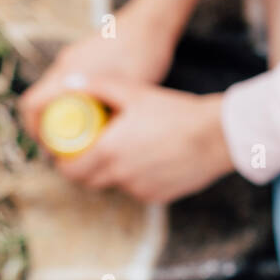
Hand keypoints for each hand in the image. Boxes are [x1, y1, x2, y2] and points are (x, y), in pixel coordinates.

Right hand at [19, 0, 204, 140]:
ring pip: (54, 93)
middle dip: (48, 129)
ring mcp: (72, 58)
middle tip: (67, 150)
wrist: (152, 21)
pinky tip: (95, 111)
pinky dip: (72, 100)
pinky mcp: (82, 55)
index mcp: (68, 74)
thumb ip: (109, 119)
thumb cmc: (143, 57)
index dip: (34, 131)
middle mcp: (64, 64)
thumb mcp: (126, 97)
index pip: (32, 105)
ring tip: (83, 134)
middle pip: (40, 102)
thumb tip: (101, 148)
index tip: (50, 150)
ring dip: (61, 115)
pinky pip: (68, 83)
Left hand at [50, 80, 233, 200]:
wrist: (214, 136)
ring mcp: (139, 189)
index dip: (65, 164)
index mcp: (108, 151)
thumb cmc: (175, 111)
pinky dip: (137, 179)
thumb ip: (98, 87)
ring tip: (126, 152)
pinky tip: (149, 161)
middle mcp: (121, 176)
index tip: (67, 154)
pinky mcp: (158, 197)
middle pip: (89, 182)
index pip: (71, 170)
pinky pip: (138, 190)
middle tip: (91, 153)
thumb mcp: (134, 92)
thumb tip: (71, 82)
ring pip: (115, 185)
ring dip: (113, 173)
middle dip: (85, 170)